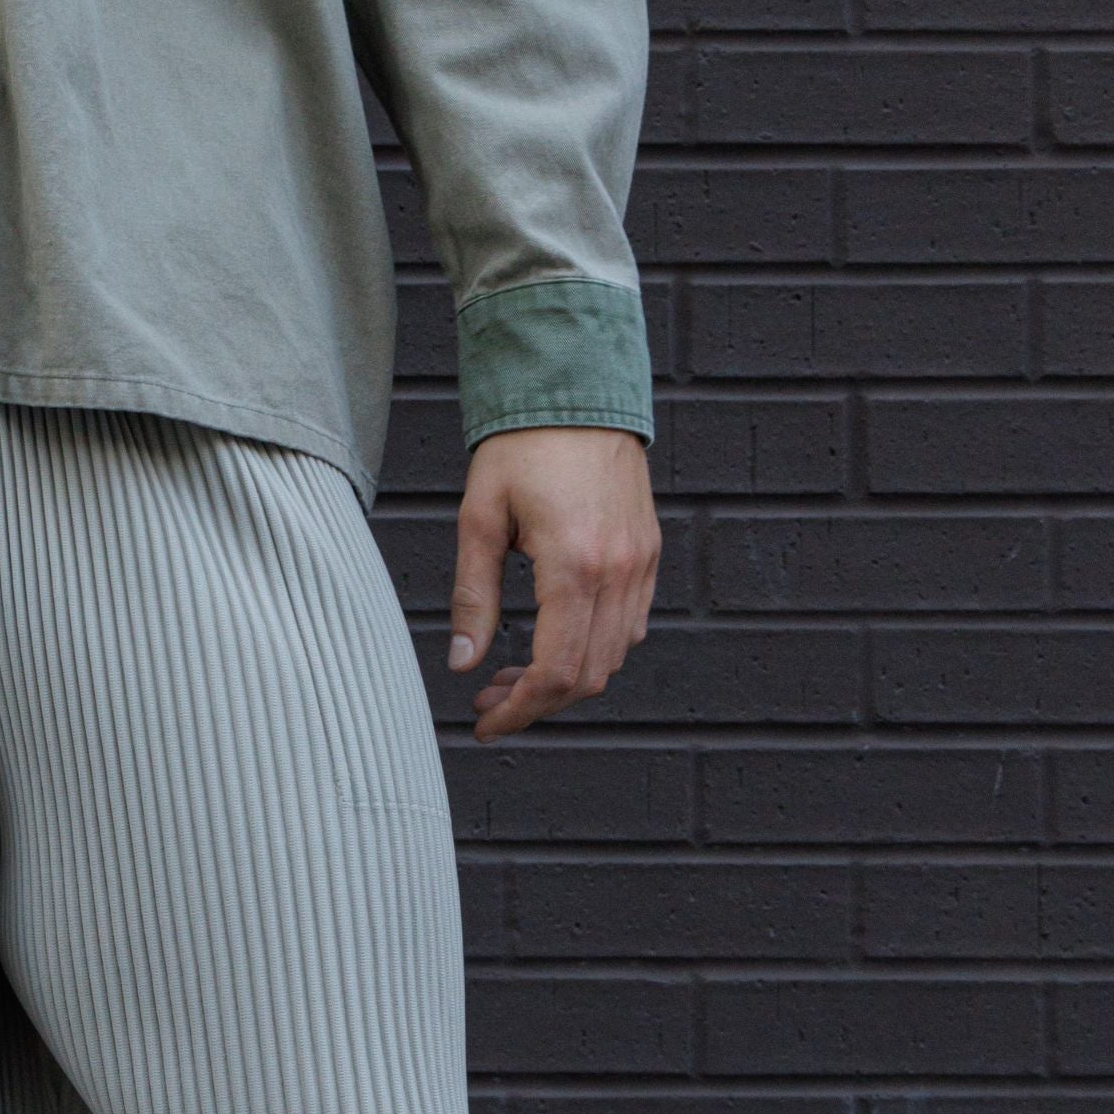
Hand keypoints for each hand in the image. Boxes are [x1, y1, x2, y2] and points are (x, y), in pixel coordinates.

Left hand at [448, 427, 658, 743]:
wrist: (576, 390)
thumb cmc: (521, 447)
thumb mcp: (478, 518)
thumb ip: (472, 596)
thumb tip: (463, 663)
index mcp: (574, 566)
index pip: (556, 672)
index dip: (519, 711)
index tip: (485, 723)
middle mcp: (619, 572)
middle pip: (589, 676)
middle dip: (537, 702)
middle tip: (489, 699)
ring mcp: (642, 564)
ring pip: (613, 657)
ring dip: (565, 679)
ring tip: (512, 672)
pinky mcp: (649, 553)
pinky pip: (631, 625)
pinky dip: (594, 648)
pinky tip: (552, 637)